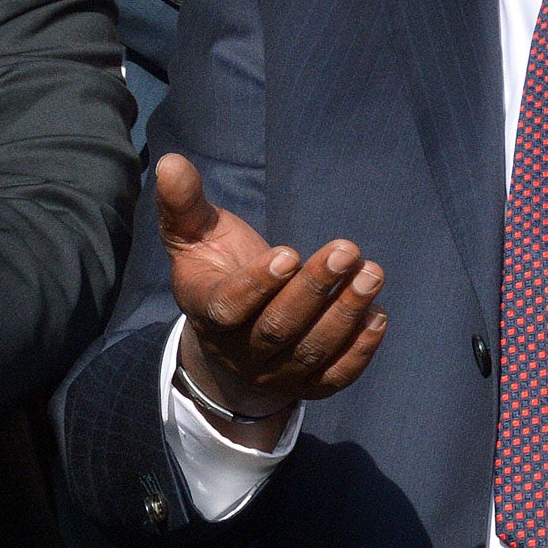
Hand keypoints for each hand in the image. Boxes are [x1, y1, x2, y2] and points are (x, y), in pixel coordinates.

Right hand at [156, 154, 387, 449]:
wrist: (230, 337)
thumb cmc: (215, 268)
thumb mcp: (194, 235)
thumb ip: (184, 202)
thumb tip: (170, 161)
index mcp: (208, 312)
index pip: (230, 307)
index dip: (259, 285)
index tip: (289, 253)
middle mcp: (240, 351)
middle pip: (278, 329)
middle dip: (314, 289)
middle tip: (347, 249)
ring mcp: (275, 373)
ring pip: (310, 351)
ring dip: (345, 314)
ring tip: (372, 273)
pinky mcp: (307, 385)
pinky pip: (335, 376)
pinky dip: (359, 350)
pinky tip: (377, 313)